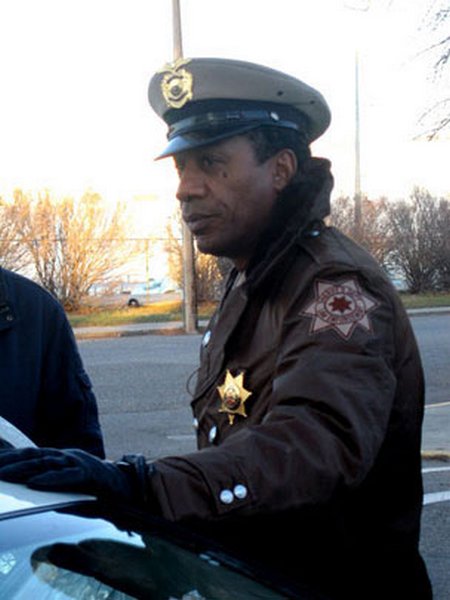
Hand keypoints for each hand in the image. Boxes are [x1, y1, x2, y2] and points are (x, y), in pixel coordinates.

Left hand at [0, 447, 135, 500]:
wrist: (125, 488)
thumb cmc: (93, 489)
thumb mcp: (66, 485)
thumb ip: (47, 484)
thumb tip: (28, 486)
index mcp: (60, 458)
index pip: (30, 455)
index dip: (10, 457)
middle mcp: (66, 456)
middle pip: (33, 457)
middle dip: (10, 462)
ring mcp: (77, 462)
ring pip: (47, 463)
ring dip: (23, 470)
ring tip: (4, 475)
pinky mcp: (88, 473)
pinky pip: (67, 476)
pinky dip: (50, 479)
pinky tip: (35, 482)